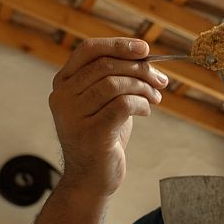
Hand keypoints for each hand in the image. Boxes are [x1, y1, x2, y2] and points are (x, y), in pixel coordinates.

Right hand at [49, 38, 167, 196]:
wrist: (91, 178)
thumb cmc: (102, 137)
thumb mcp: (105, 102)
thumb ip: (116, 78)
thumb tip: (145, 57)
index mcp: (64, 83)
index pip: (88, 50)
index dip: (118, 45)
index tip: (145, 49)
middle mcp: (62, 96)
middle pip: (106, 66)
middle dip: (140, 69)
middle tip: (160, 80)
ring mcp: (73, 115)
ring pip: (115, 84)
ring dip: (143, 87)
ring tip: (155, 98)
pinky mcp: (91, 133)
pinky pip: (123, 105)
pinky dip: (141, 104)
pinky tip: (146, 111)